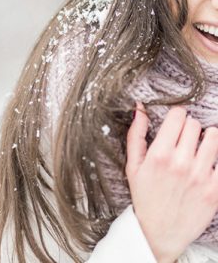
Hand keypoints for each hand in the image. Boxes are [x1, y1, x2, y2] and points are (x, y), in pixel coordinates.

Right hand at [126, 102, 217, 262]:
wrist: (159, 233)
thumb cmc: (145, 197)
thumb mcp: (133, 166)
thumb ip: (136, 134)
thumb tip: (139, 108)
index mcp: (160, 155)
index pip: (178, 115)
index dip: (176, 116)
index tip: (175, 123)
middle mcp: (181, 163)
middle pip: (195, 124)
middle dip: (189, 128)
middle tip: (183, 140)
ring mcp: (200, 176)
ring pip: (213, 137)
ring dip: (205, 139)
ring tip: (197, 149)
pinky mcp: (215, 189)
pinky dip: (215, 159)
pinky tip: (205, 164)